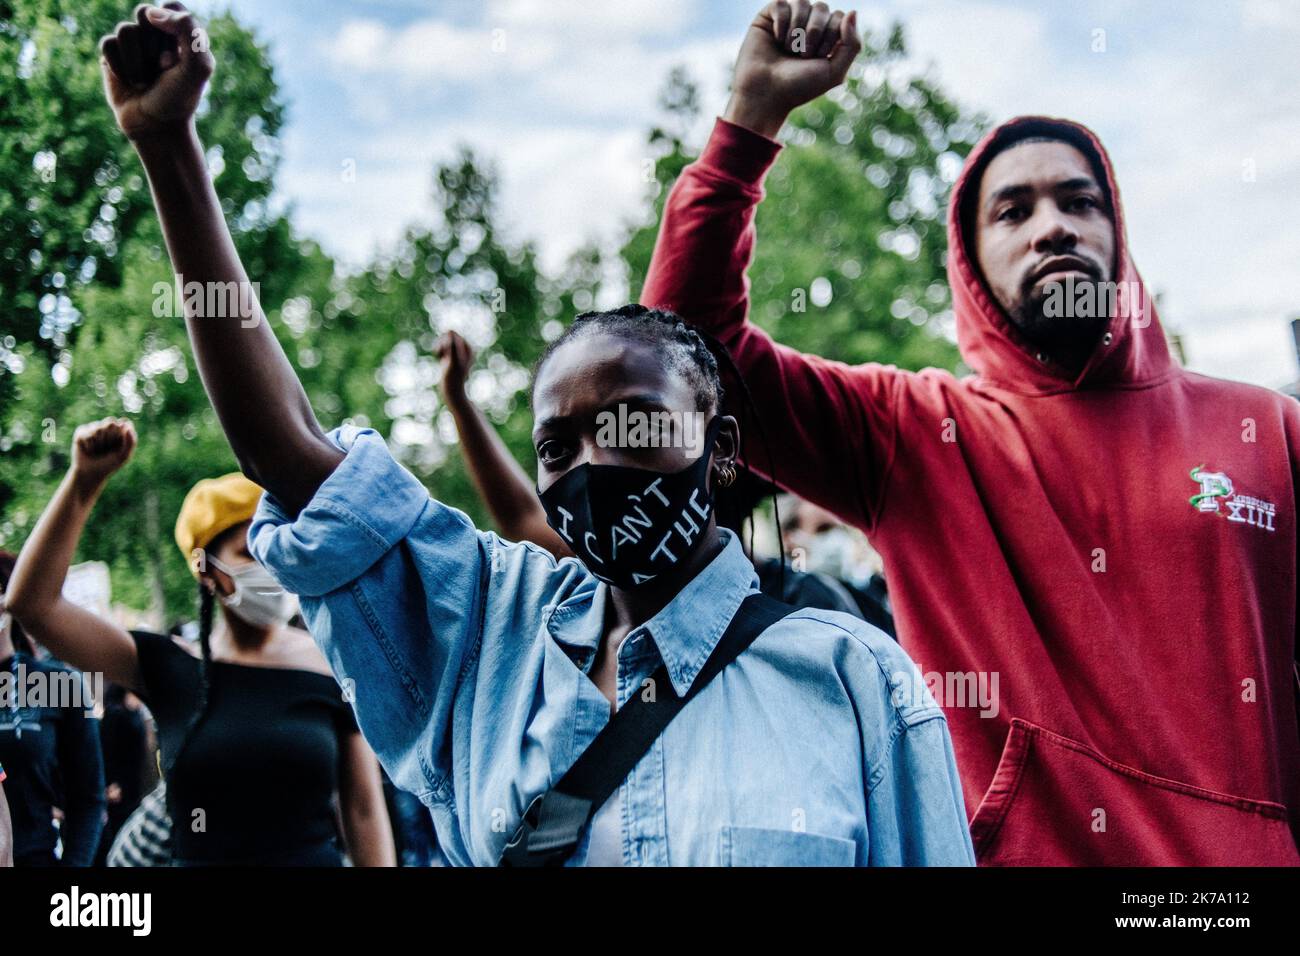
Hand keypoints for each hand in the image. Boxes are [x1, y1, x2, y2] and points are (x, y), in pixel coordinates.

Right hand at [71, 418, 136, 488]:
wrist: (90, 473)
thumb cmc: (109, 465)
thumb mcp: (123, 456)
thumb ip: (131, 442)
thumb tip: (126, 426)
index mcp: (121, 431)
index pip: (124, 422)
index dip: (121, 434)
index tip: (118, 444)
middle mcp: (107, 427)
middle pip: (111, 422)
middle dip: (110, 437)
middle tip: (107, 448)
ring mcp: (94, 428)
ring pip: (98, 428)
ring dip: (98, 443)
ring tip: (97, 450)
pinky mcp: (81, 431)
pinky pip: (86, 433)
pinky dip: (88, 444)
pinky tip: (88, 449)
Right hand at [99, 3, 214, 140]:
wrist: (155, 127)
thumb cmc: (179, 98)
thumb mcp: (198, 66)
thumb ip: (187, 31)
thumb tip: (151, 13)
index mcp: (181, 33)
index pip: (172, 6)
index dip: (173, 28)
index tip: (177, 55)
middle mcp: (156, 34)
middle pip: (145, 12)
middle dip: (154, 45)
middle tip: (164, 69)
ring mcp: (133, 44)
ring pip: (125, 29)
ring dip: (138, 61)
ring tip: (145, 81)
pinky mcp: (112, 55)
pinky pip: (108, 44)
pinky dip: (120, 66)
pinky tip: (129, 82)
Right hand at [435, 330, 474, 397]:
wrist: (451, 391)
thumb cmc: (453, 377)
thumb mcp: (452, 360)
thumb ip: (452, 346)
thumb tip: (450, 331)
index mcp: (468, 348)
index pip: (453, 334)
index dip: (446, 343)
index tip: (447, 354)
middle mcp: (464, 349)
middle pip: (448, 336)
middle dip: (442, 345)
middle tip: (441, 355)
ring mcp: (457, 353)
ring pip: (444, 341)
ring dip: (439, 348)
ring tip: (439, 357)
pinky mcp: (450, 357)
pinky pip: (441, 347)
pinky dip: (438, 352)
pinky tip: (440, 359)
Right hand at [724, 2, 860, 138]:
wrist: (765, 94)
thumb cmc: (798, 87)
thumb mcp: (834, 72)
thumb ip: (852, 44)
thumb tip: (853, 11)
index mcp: (825, 38)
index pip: (839, 17)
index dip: (831, 35)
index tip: (817, 57)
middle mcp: (807, 26)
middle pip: (822, 7)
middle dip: (814, 32)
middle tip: (802, 55)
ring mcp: (788, 20)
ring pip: (802, 2)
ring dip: (796, 29)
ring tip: (788, 49)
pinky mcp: (768, 17)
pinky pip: (781, 4)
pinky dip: (781, 23)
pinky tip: (776, 39)